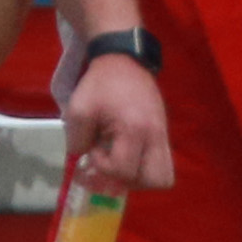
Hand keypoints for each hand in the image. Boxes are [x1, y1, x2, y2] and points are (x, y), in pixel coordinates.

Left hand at [63, 50, 174, 194]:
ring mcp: (164, 136)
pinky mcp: (165, 134)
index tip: (92, 150)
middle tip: (109, 166)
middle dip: (127, 181)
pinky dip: (145, 168)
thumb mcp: (78, 109)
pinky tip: (127, 155)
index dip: (103, 167)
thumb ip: (76, 140)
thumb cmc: (100, 84)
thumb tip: (82, 161)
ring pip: (163, 177)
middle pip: (153, 181)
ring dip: (139, 178)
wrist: (123, 60)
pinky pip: (164, 165)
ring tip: (120, 163)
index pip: (124, 170)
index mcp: (135, 130)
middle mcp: (156, 137)